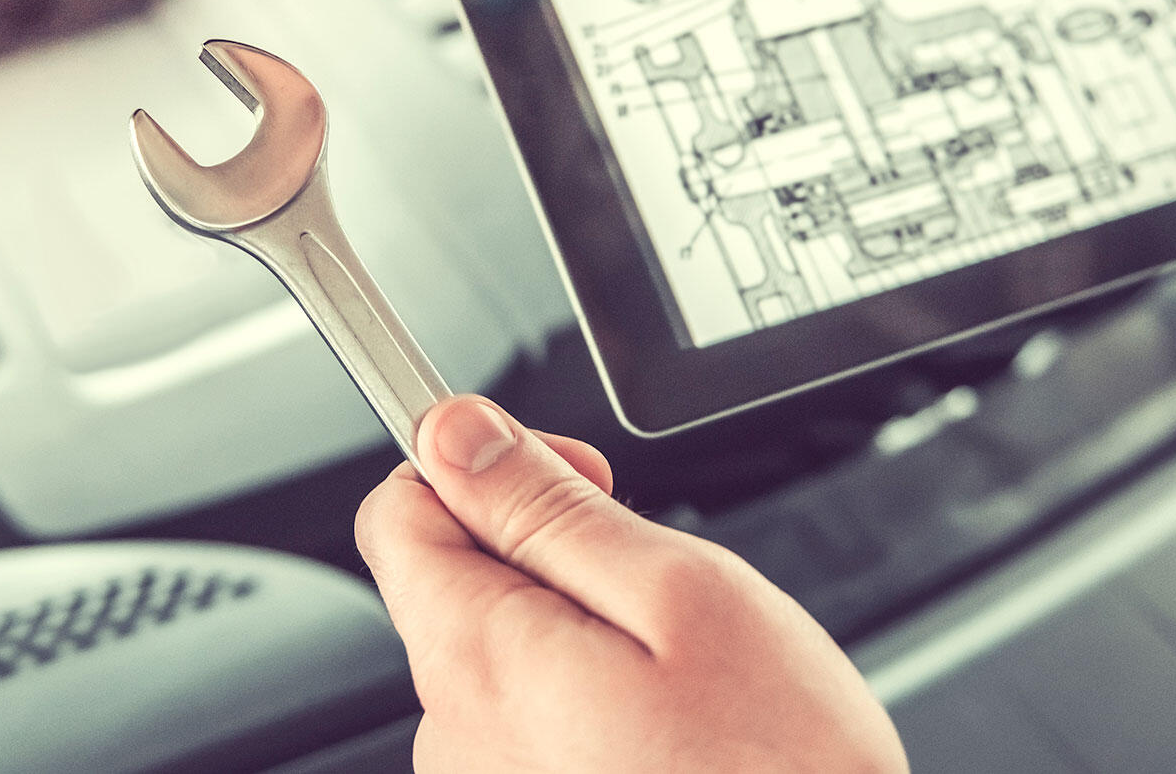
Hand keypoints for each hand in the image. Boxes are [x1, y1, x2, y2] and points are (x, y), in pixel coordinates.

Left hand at [355, 396, 908, 773]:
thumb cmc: (777, 770)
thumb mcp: (681, 593)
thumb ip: (548, 508)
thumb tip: (452, 436)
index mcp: (479, 660)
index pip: (398, 512)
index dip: (481, 468)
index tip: (567, 478)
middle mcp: (455, 737)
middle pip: (453, 583)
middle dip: (547, 555)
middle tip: (654, 584)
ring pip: (500, 654)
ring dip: (575, 634)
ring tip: (676, 675)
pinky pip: (527, 724)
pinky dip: (586, 701)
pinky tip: (663, 727)